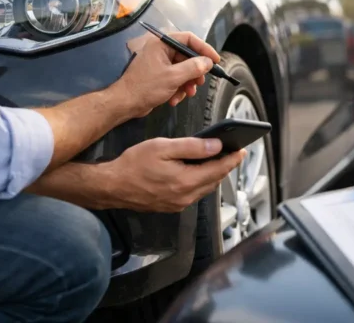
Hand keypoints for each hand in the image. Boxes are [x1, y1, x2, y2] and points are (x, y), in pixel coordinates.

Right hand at [103, 137, 245, 212]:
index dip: (232, 159)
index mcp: (186, 181)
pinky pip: (194, 194)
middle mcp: (185, 197)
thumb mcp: (164, 147)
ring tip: (220, 161)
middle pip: (214, 181)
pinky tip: (199, 172)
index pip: (218, 170)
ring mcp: (178, 204)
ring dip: (214, 175)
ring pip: (205, 189)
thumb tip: (216, 146)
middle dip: (226, 167)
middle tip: (233, 154)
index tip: (242, 150)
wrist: (111, 186)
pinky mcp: (171, 206)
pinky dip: (201, 182)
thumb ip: (193, 147)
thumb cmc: (134, 164)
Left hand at [115, 31, 221, 116]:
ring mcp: (160, 63)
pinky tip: (174, 99)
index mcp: (162, 44)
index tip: (215, 60)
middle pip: (187, 56)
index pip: (188, 39)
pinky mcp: (159, 76)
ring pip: (183, 70)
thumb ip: (193, 68)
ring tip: (187, 94)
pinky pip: (176, 78)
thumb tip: (208, 62)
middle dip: (195, 72)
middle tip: (200, 83)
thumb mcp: (173, 77)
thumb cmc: (146, 86)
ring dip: (187, 83)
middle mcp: (161, 50)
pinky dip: (178, 89)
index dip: (204, 49)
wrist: (126, 103)